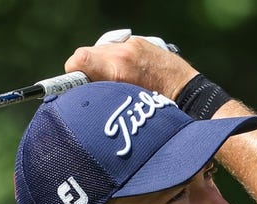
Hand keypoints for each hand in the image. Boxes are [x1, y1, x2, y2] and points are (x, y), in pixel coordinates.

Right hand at [63, 31, 198, 100]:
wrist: (186, 91)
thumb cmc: (156, 108)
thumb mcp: (124, 106)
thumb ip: (100, 96)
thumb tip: (77, 97)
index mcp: (118, 72)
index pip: (77, 61)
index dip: (70, 75)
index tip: (71, 88)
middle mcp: (122, 54)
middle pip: (84, 55)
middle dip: (83, 72)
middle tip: (92, 89)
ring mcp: (130, 45)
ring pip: (98, 51)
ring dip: (98, 65)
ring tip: (111, 82)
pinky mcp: (137, 41)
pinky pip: (113, 48)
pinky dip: (112, 60)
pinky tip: (123, 73)